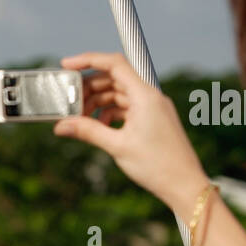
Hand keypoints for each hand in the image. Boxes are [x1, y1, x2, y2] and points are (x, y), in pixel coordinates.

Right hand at [55, 52, 209, 213]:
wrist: (184, 184)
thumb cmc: (157, 165)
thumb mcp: (118, 146)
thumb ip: (88, 131)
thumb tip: (61, 126)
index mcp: (144, 95)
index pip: (114, 64)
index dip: (88, 60)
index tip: (67, 64)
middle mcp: (150, 96)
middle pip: (113, 79)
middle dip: (88, 88)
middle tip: (69, 102)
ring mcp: (152, 107)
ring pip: (117, 94)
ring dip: (97, 103)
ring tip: (80, 119)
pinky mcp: (152, 119)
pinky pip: (125, 108)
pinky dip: (109, 114)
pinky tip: (98, 128)